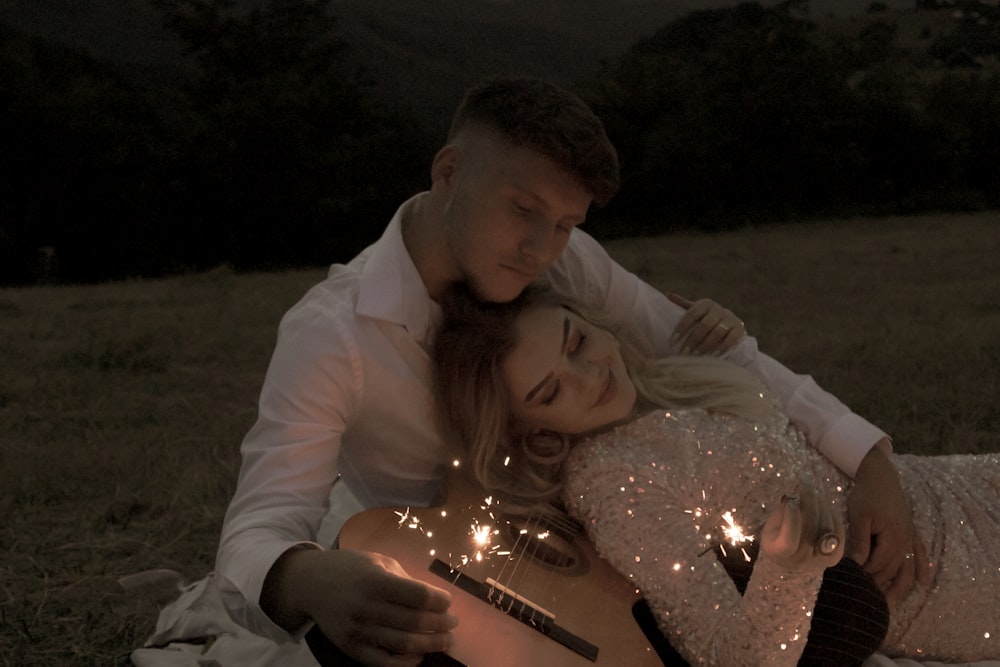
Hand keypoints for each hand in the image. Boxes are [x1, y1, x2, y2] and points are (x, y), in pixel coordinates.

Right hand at [262, 547, 456, 666]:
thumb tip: (435, 600)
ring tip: (445, 640)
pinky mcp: (351, 648)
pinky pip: (384, 663)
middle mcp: (367, 607)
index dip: (440, 601)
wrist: (312, 583)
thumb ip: (405, 580)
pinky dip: (406, 663)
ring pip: (404, 645)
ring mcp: (358, 631)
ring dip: (431, 644)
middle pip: (415, 622)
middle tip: (454, 623)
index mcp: (375, 581)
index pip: (419, 596)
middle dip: (442, 624)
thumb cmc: (351, 568)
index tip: (448, 601)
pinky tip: (419, 655)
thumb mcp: (379, 562)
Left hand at [667, 293, 745, 355]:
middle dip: (693, 339)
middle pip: (704, 325)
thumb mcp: (697, 310)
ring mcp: (731, 318)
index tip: (673, 340)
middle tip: (684, 352)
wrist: (732, 323)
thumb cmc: (708, 318)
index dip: (682, 327)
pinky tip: (714, 355)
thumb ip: (684, 304)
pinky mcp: (740, 328)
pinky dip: (722, 347)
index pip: (692, 314)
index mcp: (706, 304)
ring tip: (696, 355)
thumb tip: (668, 294)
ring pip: (717, 332)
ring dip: (706, 345)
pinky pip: (731, 338)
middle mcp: (719, 309)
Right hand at [761, 480, 843, 572]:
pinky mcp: (835, 557)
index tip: (792, 499)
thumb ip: (782, 512)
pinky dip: (832, 515)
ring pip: (826, 530)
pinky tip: (825, 505)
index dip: (792, 519)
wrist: (793, 556)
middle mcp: (799, 561)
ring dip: (822, 507)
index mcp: (777, 553)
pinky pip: (838, 532)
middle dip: (809, 504)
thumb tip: (797, 494)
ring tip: (815, 494)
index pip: (789, 540)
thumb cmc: (777, 535)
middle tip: (807, 484)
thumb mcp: (772, 524)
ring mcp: (819, 561)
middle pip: (810, 532)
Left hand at [846, 442, 929, 604]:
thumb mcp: (859, 516)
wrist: (880, 476)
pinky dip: (923, 568)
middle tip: (865, 596)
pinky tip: (924, 583)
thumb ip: (860, 541)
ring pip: (908, 567)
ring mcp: (911, 537)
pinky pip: (920, 554)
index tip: (852, 578)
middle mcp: (906, 540)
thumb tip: (856, 564)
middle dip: (880, 583)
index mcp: (893, 537)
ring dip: (901, 586)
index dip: (866, 572)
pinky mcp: (911, 532)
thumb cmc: (866, 494)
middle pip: (894, 568)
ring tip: (891, 603)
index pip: (880, 563)